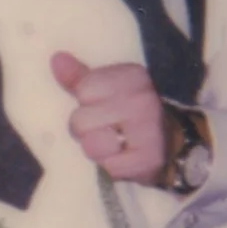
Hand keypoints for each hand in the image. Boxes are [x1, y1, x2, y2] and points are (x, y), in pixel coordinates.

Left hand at [49, 51, 176, 184]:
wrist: (170, 144)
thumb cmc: (129, 114)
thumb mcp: (108, 90)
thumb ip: (80, 78)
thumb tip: (57, 59)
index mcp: (132, 76)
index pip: (83, 90)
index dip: (86, 103)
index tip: (103, 106)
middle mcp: (142, 100)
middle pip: (80, 121)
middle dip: (87, 130)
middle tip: (108, 130)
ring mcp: (148, 130)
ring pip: (91, 146)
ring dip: (97, 151)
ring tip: (114, 145)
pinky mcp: (149, 159)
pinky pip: (108, 167)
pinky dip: (112, 168)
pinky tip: (124, 159)